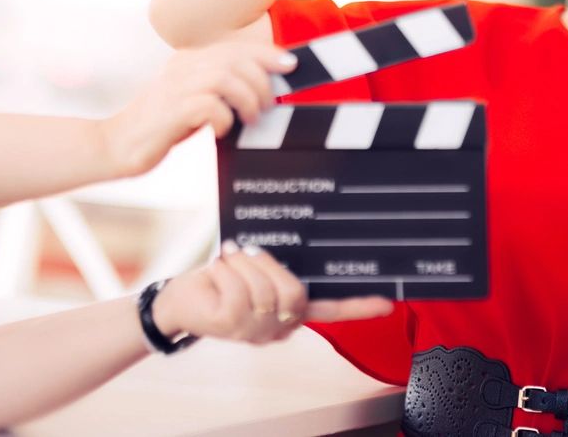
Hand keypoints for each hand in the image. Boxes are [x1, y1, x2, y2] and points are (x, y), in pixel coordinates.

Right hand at [100, 17, 296, 177]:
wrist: (114, 146)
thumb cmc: (160, 126)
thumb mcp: (193, 101)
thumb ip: (219, 90)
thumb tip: (262, 89)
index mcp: (188, 60)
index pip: (235, 47)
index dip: (267, 53)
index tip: (290, 64)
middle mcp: (182, 67)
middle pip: (236, 60)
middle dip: (262, 83)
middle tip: (266, 107)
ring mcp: (175, 87)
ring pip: (227, 78)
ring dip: (248, 100)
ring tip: (250, 119)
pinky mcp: (170, 111)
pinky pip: (210, 106)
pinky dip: (225, 118)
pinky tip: (221, 130)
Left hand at [151, 241, 394, 343]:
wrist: (178, 301)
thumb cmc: (221, 279)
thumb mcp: (257, 269)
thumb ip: (281, 266)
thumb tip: (306, 236)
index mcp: (291, 312)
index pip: (332, 310)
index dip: (361, 306)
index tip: (389, 302)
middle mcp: (279, 327)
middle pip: (295, 292)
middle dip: (269, 264)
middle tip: (248, 252)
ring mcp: (255, 332)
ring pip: (264, 289)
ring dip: (241, 264)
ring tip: (228, 260)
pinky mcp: (230, 327)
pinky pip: (239, 289)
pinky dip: (225, 268)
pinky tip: (216, 270)